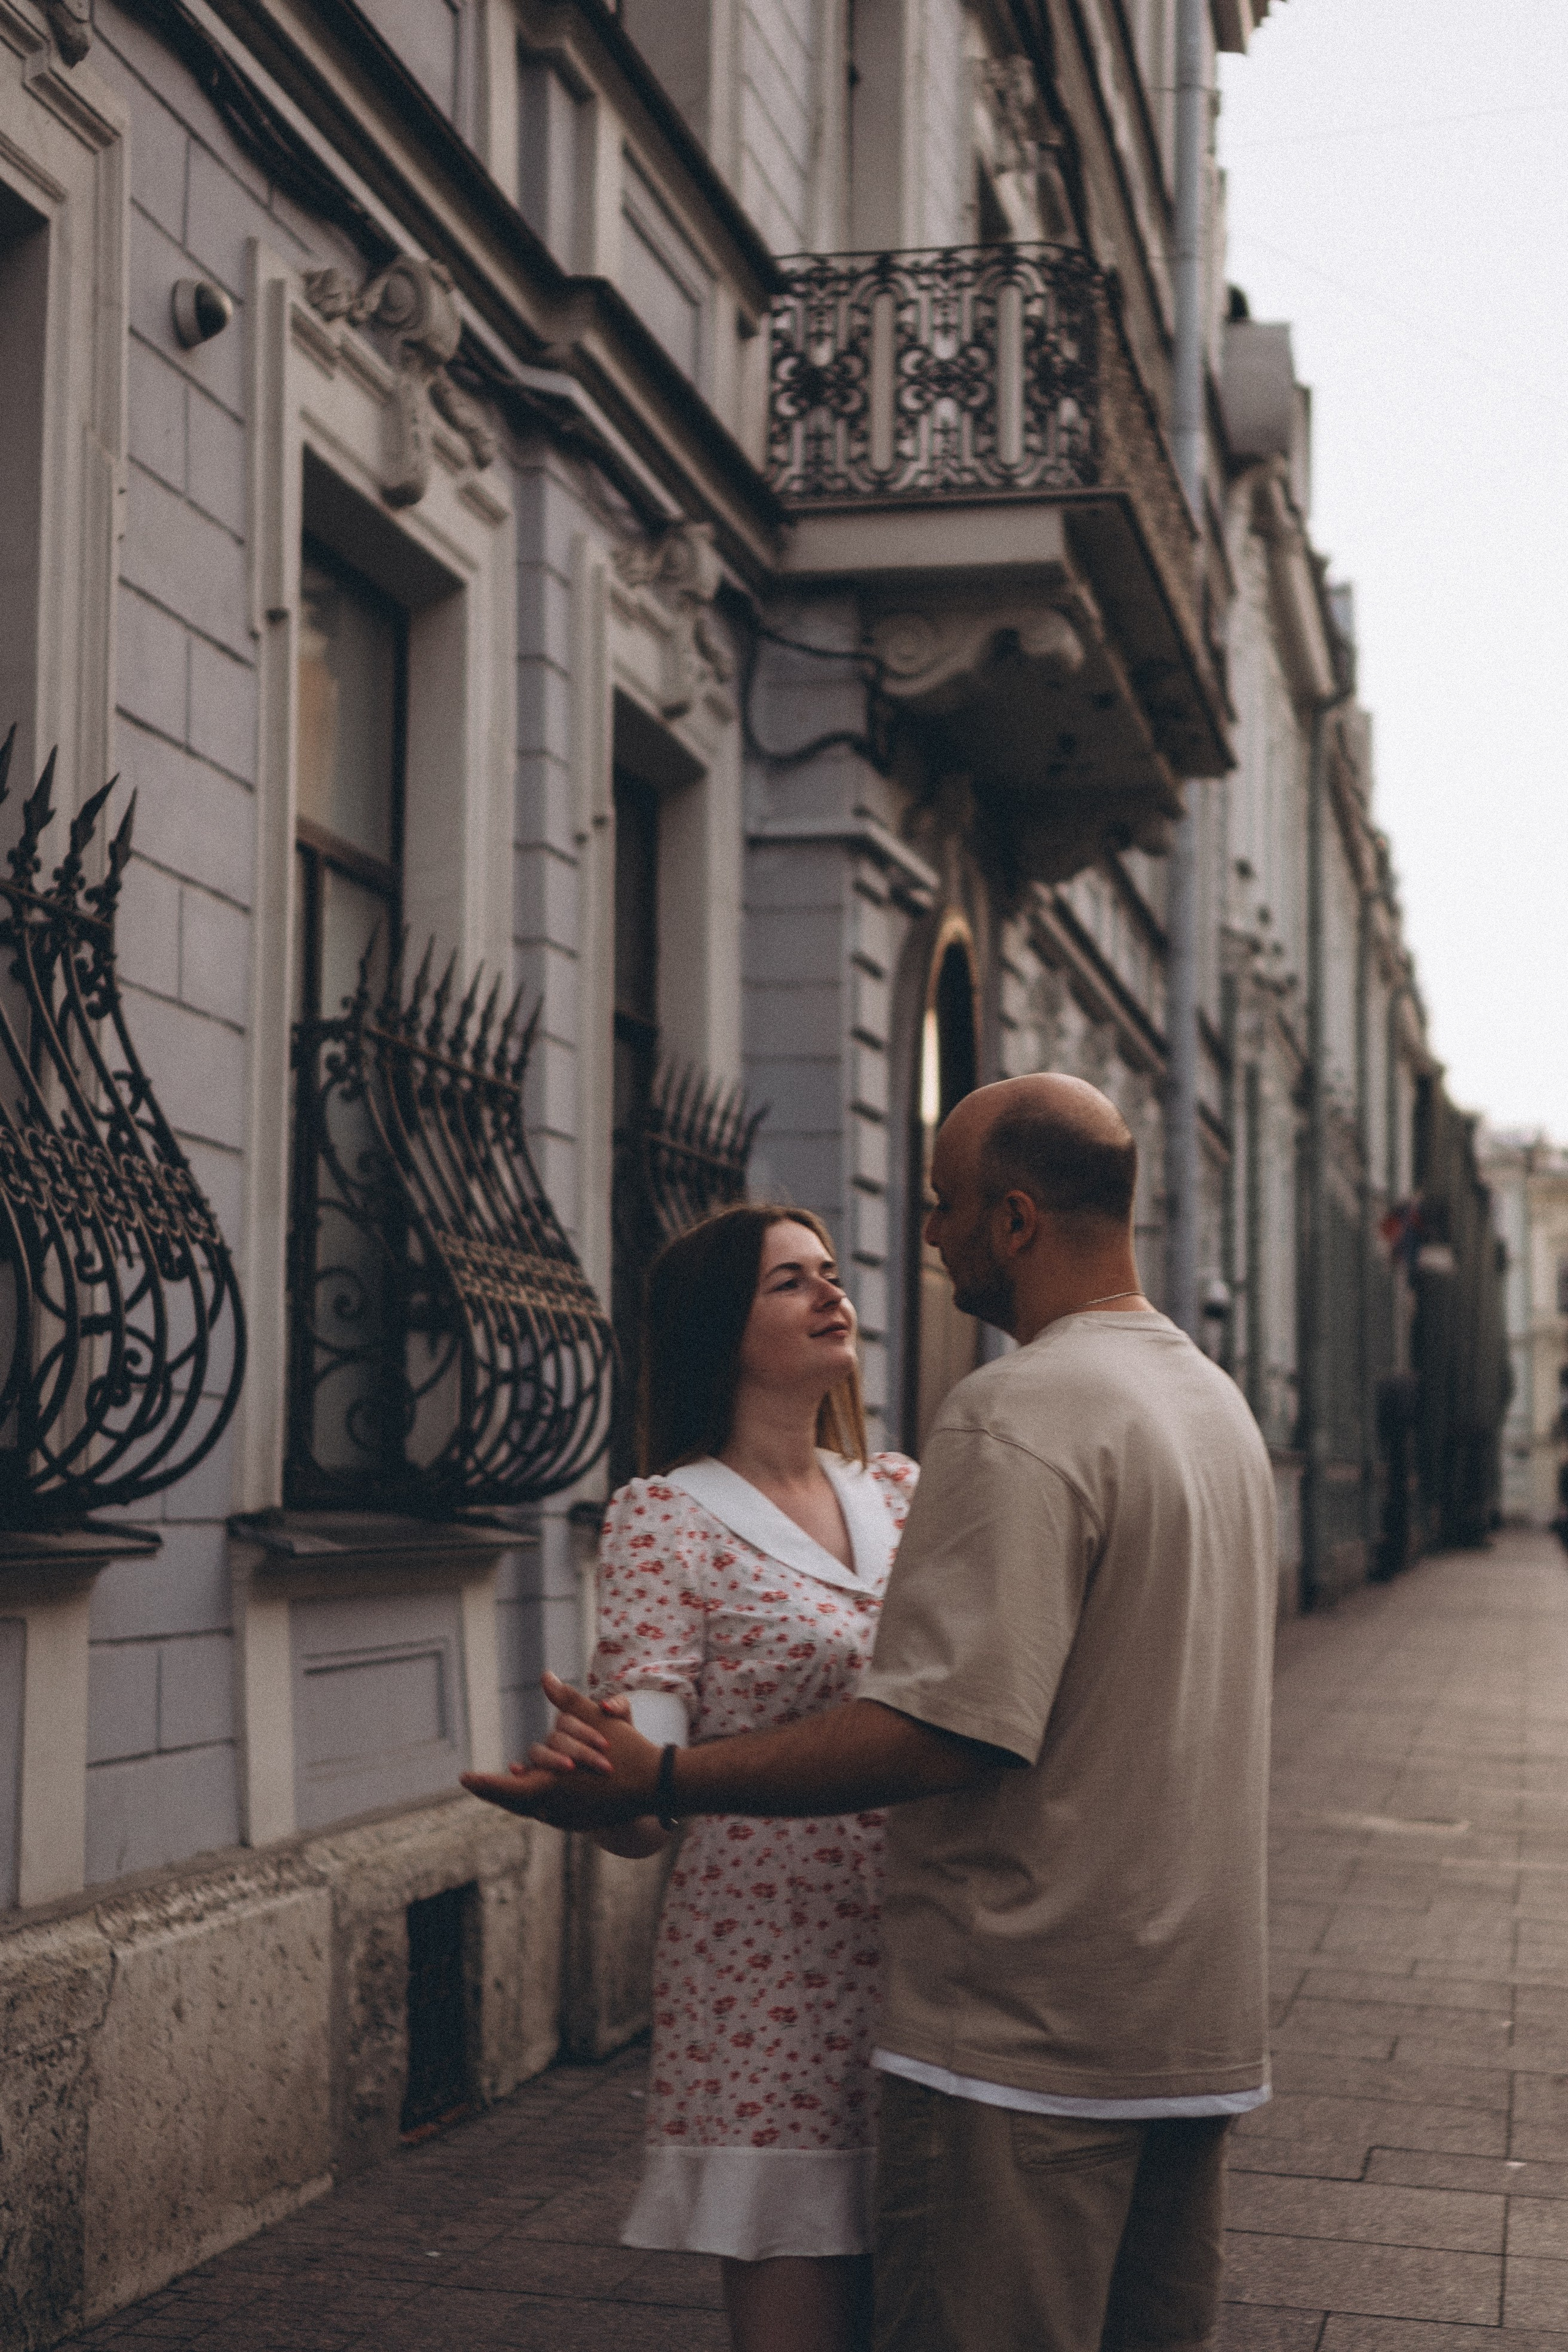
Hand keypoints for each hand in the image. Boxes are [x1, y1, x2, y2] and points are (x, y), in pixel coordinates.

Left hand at [460, 1673, 662, 1827]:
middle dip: (498, 1790)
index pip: (505, 1790)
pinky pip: (553, 1813)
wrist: (657, 1785)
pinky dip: (543, 1801)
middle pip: (515, 1802)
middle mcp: (555, 1809)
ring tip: (511, 1781)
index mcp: (550, 1786)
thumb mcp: (594, 1721)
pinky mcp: (583, 1824)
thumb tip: (546, 1676)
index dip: (483, 1784)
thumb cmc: (625, 1750)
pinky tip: (542, 1791)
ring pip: (535, 1809)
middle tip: (479, 1782)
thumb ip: (567, 1701)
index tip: (464, 1777)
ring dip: (522, 1795)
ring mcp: (570, 1820)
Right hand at [527, 1687, 628, 1774]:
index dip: (584, 1732)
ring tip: (570, 1768)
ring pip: (539, 1755)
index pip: (567, 1722)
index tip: (605, 1745)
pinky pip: (525, 1777)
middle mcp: (557, 1741)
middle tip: (601, 1765)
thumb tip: (604, 1705)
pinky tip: (519, 1773)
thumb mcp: (625, 1728)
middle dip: (578, 1751)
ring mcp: (549, 1760)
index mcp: (573, 1724)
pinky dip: (520, 1773)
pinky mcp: (545, 1782)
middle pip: (555, 1739)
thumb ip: (618, 1708)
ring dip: (551, 1760)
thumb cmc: (626, 1750)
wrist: (630, 1781)